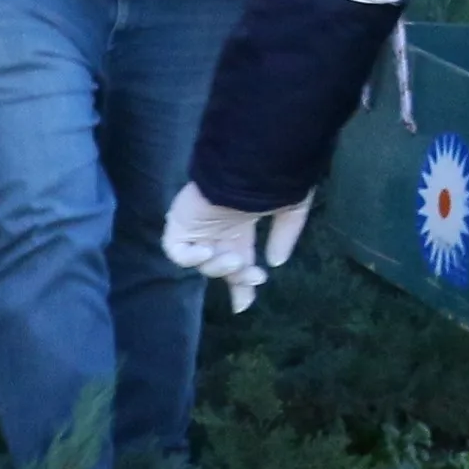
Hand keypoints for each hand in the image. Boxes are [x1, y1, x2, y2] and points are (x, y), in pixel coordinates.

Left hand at [162, 184, 314, 312]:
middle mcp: (218, 228)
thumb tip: (276, 264)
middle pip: (220, 267)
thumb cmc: (273, 180)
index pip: (238, 259)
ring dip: (220, 268)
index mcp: (241, 224)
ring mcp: (199, 226)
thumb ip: (284, 236)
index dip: (240, 284)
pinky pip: (177, 251)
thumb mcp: (291, 208)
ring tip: (235, 258)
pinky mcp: (181, 222)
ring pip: (202, 263)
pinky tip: (210, 250)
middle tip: (253, 278)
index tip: (246, 303)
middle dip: (236, 280)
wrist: (252, 165)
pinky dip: (192, 257)